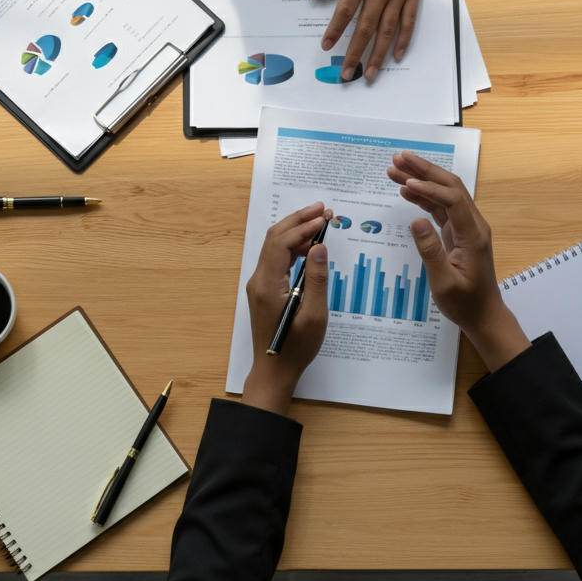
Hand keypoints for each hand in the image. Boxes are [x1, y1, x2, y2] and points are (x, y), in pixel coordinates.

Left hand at [242, 203, 331, 414]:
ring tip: (319, 223)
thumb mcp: (314, 314)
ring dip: (295, 232)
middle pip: (275, 238)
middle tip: (321, 209)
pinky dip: (291, 247)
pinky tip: (308, 247)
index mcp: (267, 284)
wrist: (274, 371)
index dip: (303, 226)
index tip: (324, 216)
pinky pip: (276, 259)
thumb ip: (316, 278)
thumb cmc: (296, 348)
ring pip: (274, 247)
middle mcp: (258, 280)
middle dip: (298, 220)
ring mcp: (259, 284)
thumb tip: (319, 247)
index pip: (282, 242)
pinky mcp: (263, 290)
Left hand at [312, 0, 437, 81]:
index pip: (344, 11)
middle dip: (354, 54)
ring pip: (387, 31)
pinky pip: (409, 21)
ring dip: (377, 55)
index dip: (334, 31)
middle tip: (346, 74)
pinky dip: (403, 40)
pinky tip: (397, 56)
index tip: (325, 47)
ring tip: (369, 74)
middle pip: (365, 28)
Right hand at [387, 151, 530, 371]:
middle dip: (424, 169)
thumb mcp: (444, 283)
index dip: (429, 188)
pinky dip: (423, 195)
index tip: (406, 183)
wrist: (483, 315)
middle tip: (398, 158)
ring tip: (395, 168)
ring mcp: (466, 226)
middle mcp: (472, 224)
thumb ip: (430, 251)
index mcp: (472, 234)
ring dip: (421, 178)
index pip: (452, 199)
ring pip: (444, 193)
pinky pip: (440, 207)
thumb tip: (416, 221)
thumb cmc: (465, 303)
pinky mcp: (458, 232)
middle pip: (449, 186)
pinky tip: (406, 189)